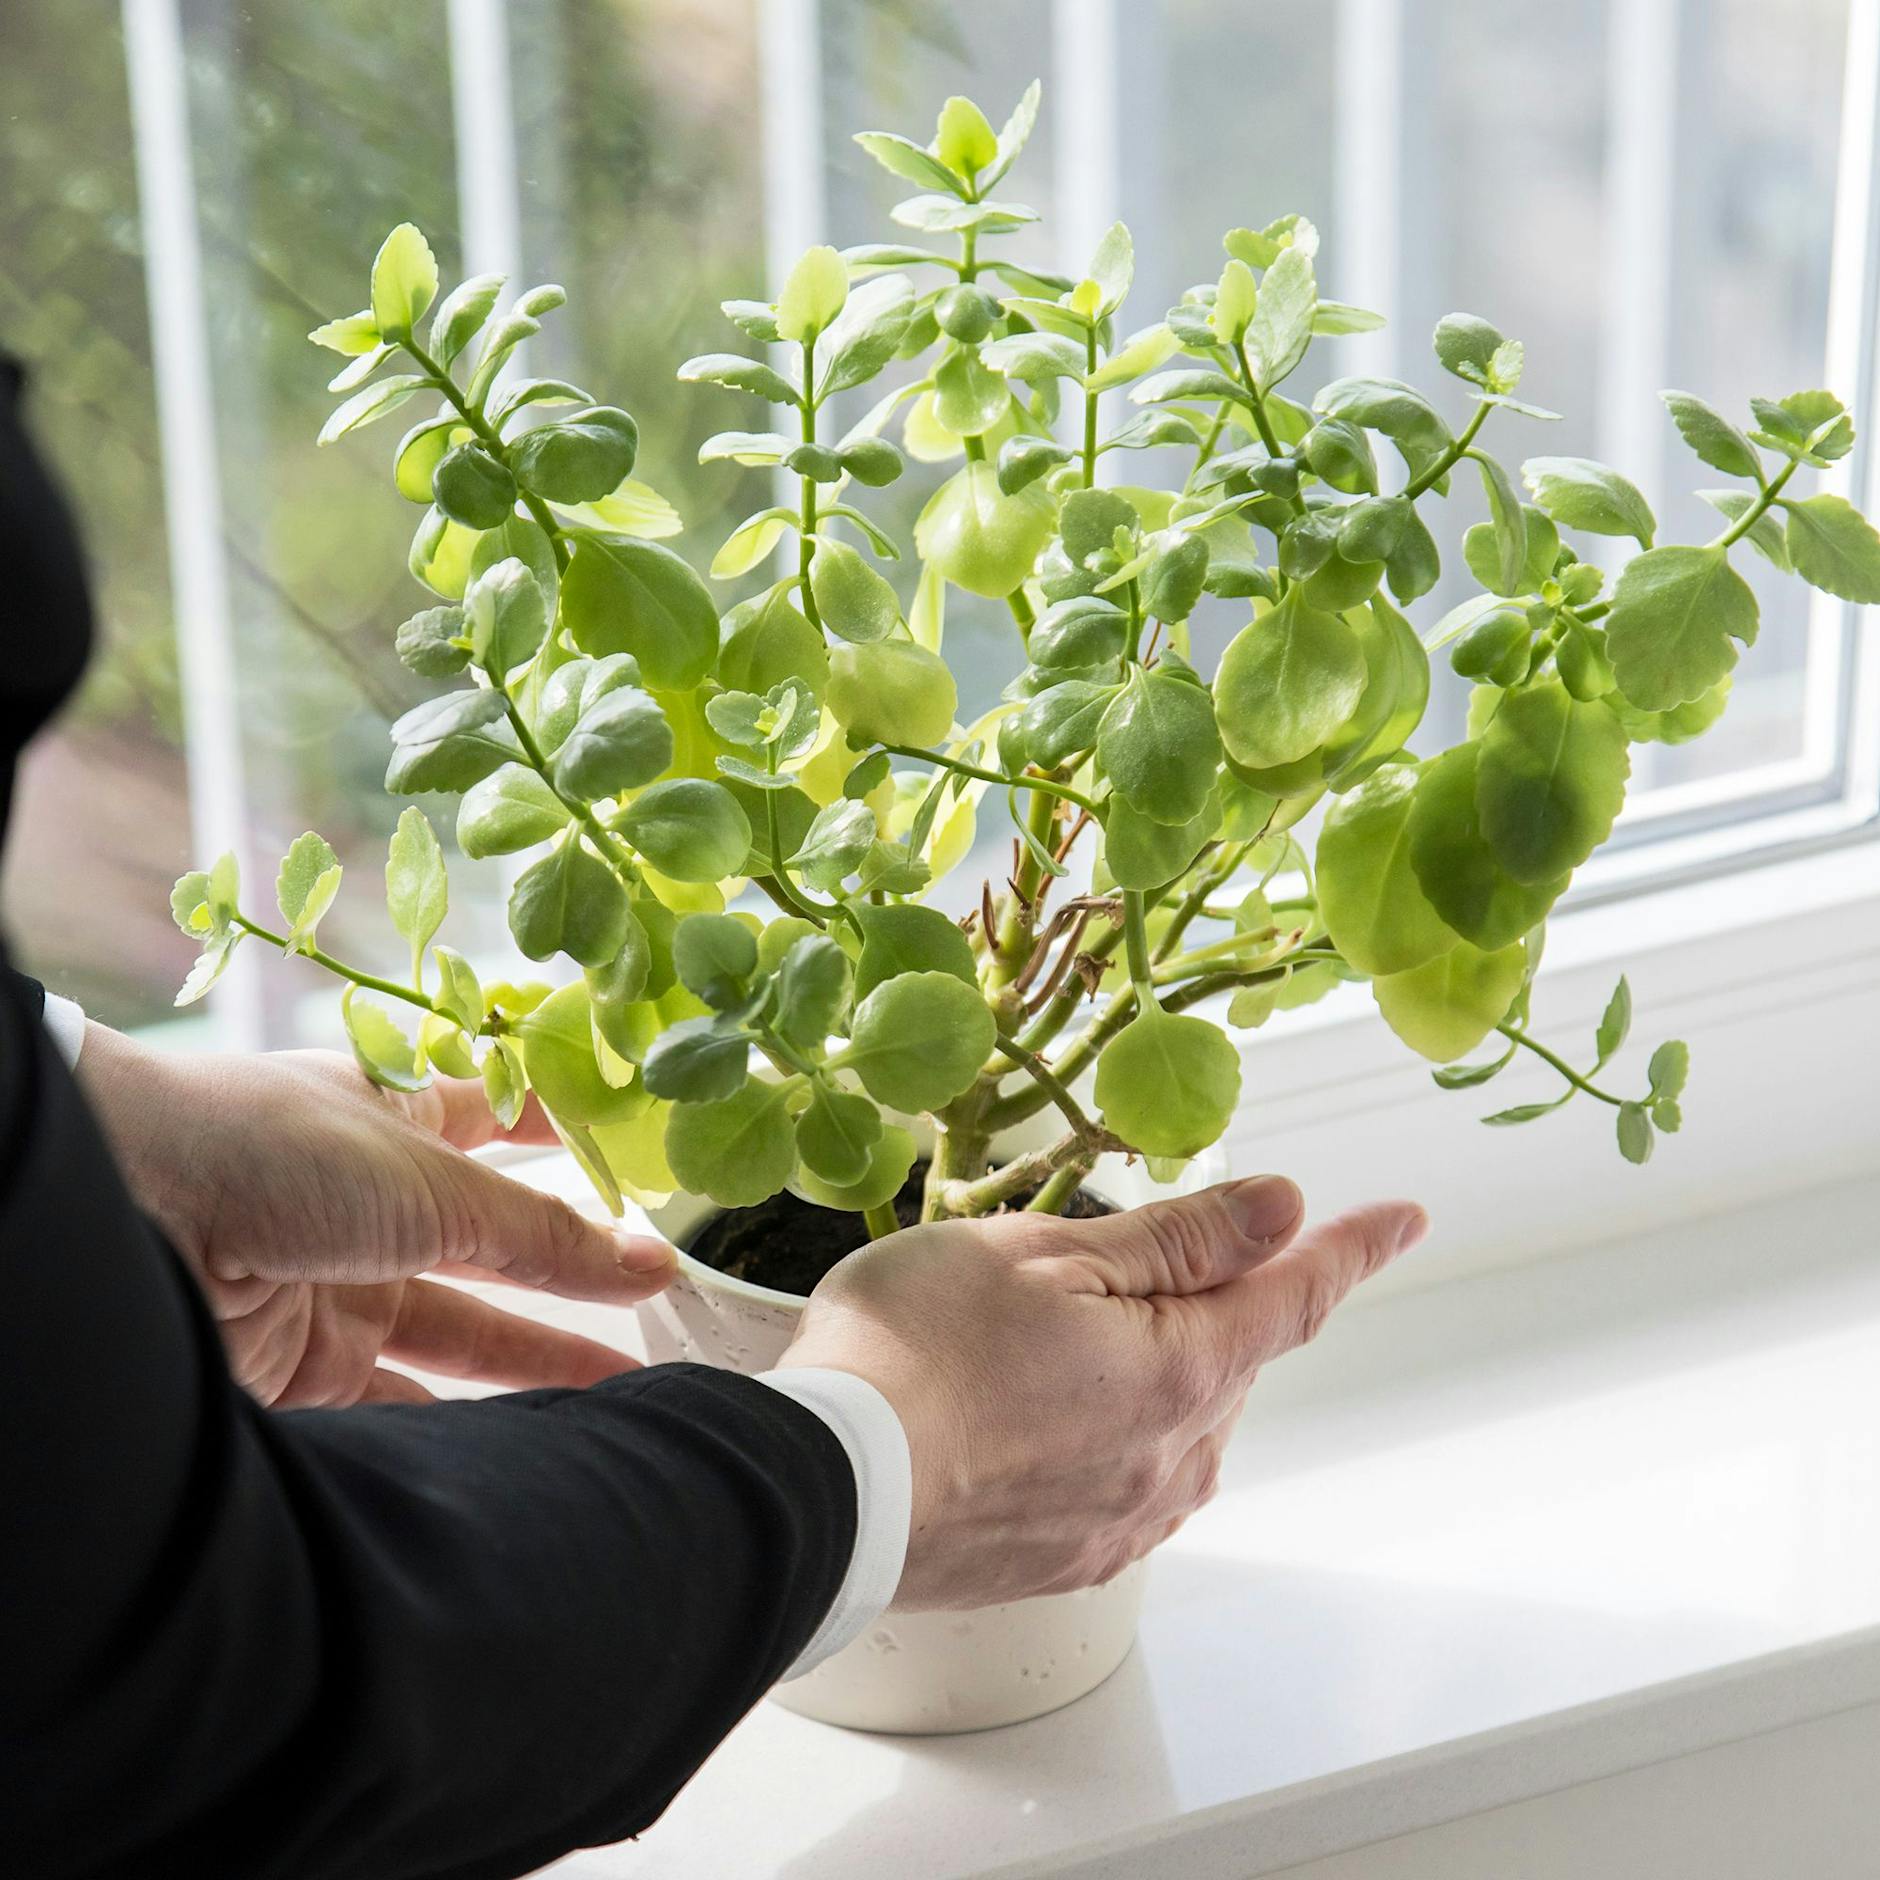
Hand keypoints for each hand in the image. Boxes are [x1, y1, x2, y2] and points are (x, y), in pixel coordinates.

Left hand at [79, 1028, 673, 1408]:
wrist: (115, 1217)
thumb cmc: (268, 1149)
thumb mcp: (430, 1180)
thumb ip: (541, 1234)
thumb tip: (652, 1259)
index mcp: (398, 1122)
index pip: (502, 1124)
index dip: (571, 1140)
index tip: (648, 1163)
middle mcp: (371, 1204)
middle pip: (495, 1248)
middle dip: (577, 1279)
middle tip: (672, 1311)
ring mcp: (337, 1286)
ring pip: (459, 1334)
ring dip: (537, 1364)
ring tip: (629, 1395)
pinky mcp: (300, 1370)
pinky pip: (401, 1404)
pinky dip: (462, 1424)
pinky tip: (529, 1443)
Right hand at [779, 1176, 1425, 1609]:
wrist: (824, 1492)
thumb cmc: (914, 1355)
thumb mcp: (1046, 1254)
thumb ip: (1177, 1238)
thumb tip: (1282, 1210)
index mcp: (1182, 1367)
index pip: (1295, 1294)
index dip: (1351, 1247)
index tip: (1400, 1220)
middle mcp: (1173, 1455)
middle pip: (1228, 1355)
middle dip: (1202, 1302)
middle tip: (1105, 1268)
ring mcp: (1122, 1517)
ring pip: (1179, 1421)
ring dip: (1150, 1370)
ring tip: (1045, 1341)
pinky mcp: (1069, 1557)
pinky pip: (1128, 1480)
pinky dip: (1111, 1434)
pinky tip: (1038, 1417)